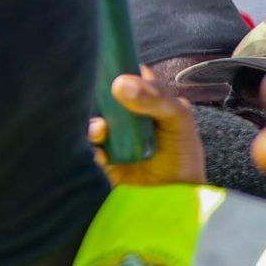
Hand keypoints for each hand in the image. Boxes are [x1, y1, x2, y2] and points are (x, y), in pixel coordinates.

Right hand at [90, 69, 204, 185]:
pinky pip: (84, 147)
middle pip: (98, 95)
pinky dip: (89, 147)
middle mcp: (122, 114)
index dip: (114, 67)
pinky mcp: (99, 157)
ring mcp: (109, 136)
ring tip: (99, 131)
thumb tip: (120, 85)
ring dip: (91, 124)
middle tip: (99, 102)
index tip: (105, 66)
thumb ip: (156, 98)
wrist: (176, 199)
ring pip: (88, 120)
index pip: (123, 72)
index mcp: (143, 98)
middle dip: (93, 96)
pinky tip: (101, 154)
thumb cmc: (182, 155)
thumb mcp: (179, 119)